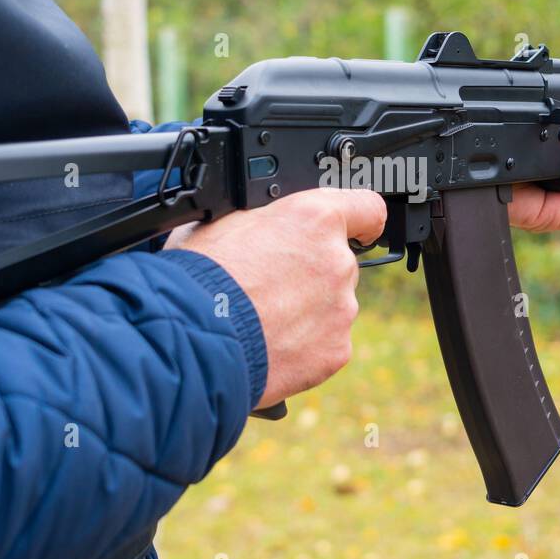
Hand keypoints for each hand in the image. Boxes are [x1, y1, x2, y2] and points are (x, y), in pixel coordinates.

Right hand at [164, 188, 386, 407]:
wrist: (191, 338)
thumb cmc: (199, 277)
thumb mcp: (224, 221)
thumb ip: (265, 220)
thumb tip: (266, 222)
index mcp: (315, 218)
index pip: (367, 208)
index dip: (360, 219)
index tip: (359, 228)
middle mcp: (338, 260)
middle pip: (339, 264)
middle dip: (311, 274)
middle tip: (269, 287)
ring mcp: (341, 308)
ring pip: (332, 306)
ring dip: (307, 311)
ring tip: (262, 320)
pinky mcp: (336, 350)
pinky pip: (326, 344)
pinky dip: (304, 346)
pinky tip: (270, 345)